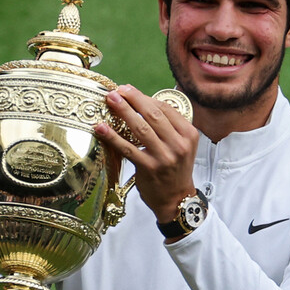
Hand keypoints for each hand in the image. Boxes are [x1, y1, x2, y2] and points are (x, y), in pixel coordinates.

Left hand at [95, 85, 199, 224]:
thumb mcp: (182, 145)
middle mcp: (179, 144)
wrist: (177, 198)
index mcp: (188, 134)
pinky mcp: (149, 168)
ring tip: (110, 100)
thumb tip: (142, 102)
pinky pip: (128, 148)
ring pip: (141, 128)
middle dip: (133, 99)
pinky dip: (113, 137)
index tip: (129, 90)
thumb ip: (168, 126)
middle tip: (118, 90)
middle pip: (153, 115)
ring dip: (123, 112)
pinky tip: (101, 128)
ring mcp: (164, 157)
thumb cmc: (176, 169)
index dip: (145, 97)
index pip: (165, 108)